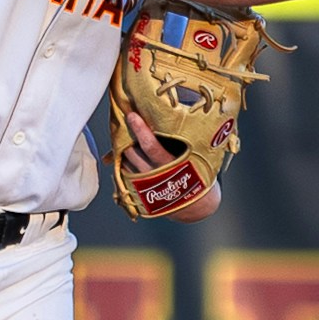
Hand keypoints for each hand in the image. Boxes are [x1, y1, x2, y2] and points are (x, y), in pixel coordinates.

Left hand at [122, 102, 219, 222]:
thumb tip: (170, 114)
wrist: (195, 205)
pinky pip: (122, 172)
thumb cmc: (195, 174)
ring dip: (124, 148)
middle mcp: (155, 177)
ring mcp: (144, 186)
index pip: (151, 146)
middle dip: (128, 136)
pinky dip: (123, 161)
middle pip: (132, 152)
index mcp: (171, 166)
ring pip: (124, 162)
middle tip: (128, 123)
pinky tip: (129, 154)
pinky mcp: (136, 192)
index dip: (140, 130)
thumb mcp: (194, 155)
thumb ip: (181, 138)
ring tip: (130, 138)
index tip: (132, 115)